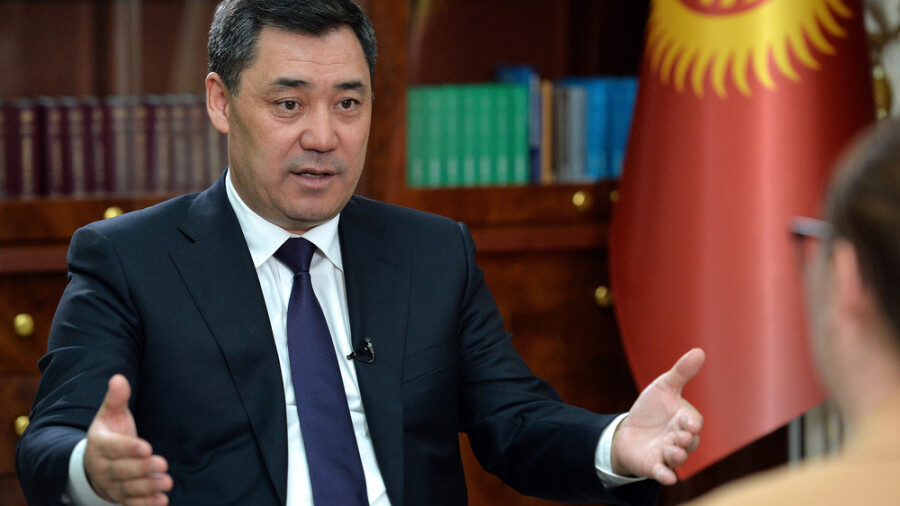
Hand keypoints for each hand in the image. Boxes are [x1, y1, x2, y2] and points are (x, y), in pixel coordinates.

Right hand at [84, 375, 172, 504]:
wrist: (93, 463)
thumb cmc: (109, 434)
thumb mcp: (110, 414)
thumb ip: (116, 398)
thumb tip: (118, 378)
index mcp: (99, 444)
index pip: (114, 447)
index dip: (129, 448)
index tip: (146, 447)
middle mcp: (103, 467)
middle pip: (122, 470)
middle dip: (142, 469)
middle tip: (162, 464)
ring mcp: (111, 484)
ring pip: (128, 488)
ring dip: (147, 487)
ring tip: (166, 482)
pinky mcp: (120, 497)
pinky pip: (131, 503)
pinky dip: (145, 504)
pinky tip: (161, 502)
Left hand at [610, 348, 704, 484]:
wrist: (629, 431)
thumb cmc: (651, 408)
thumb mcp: (663, 387)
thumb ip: (681, 372)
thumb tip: (699, 351)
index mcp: (683, 419)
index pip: (692, 422)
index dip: (691, 422)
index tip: (689, 422)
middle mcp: (679, 438)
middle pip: (688, 442)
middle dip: (685, 439)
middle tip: (680, 437)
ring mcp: (667, 453)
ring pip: (677, 458)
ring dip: (677, 456)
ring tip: (673, 452)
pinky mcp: (654, 466)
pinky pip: (663, 473)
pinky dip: (666, 475)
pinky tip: (668, 478)